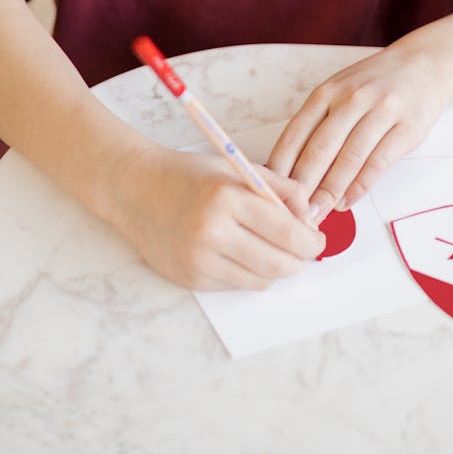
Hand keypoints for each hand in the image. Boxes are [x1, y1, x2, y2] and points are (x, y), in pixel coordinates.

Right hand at [112, 145, 324, 290]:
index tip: (317, 238)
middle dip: (300, 260)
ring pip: (261, 280)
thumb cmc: (189, 175)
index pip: (288, 233)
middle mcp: (212, 232)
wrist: (135, 189)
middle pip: (279, 264)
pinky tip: (242, 253)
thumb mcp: (238, 169)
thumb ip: (281, 189)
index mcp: (228, 198)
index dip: (311, 240)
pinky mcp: (191, 278)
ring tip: (273, 249)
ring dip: (276, 269)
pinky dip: (249, 273)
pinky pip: (237, 285)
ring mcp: (199, 260)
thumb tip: (310, 217)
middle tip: (304, 250)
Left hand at [266, 43, 445, 219]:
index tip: (272, 190)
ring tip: (319, 212)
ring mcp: (381, 111)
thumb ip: (318, 122)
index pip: (296, 132)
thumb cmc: (374, 84)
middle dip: (304, 185)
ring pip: (349, 158)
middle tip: (293, 212)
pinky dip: (360, 185)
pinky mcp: (406, 127)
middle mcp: (352, 98)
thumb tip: (291, 167)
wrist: (424, 65)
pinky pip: (379, 162)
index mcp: (328, 91)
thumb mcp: (340, 91)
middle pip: (321, 148)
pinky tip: (348, 200)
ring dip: (331, 190)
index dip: (281, 165)